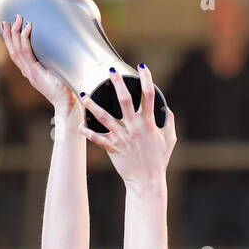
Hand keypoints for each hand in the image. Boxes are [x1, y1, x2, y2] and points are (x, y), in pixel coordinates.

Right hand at [0, 16, 76, 112]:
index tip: (10, 28)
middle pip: (12, 50)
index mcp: (30, 73)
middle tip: (8, 20)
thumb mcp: (56, 73)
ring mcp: (30, 73)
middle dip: (9, 34)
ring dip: (15, 33)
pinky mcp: (35, 73)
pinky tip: (27, 29)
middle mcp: (27, 72)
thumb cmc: (66, 90)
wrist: (66, 104)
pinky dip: (25, 40)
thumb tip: (59, 50)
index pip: (16, 54)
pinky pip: (26, 53)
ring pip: (16, 50)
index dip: (11, 41)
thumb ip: (53, 64)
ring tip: (17, 20)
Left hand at [79, 67, 174, 191]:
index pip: (149, 97)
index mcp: (150, 124)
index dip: (146, 80)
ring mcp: (123, 138)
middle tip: (111, 71)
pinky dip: (88, 133)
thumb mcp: (170, 140)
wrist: (148, 181)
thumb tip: (166, 108)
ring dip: (93, 105)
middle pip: (125, 101)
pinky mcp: (114, 148)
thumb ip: (169, 122)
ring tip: (84, 94)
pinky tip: (78, 126)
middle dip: (118, 84)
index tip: (141, 67)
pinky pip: (98, 139)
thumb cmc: (159, 160)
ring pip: (105, 118)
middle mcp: (135, 128)